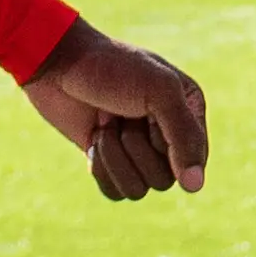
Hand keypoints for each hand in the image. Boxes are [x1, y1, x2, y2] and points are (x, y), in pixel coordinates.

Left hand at [19, 19, 211, 200]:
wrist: (59, 63)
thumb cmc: (112, 69)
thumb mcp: (159, 93)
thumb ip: (185, 138)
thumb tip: (195, 187)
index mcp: (188, 111)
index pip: (193, 159)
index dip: (167, 146)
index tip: (147, 118)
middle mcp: (167, 134)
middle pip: (165, 180)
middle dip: (135, 149)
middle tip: (120, 114)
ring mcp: (137, 151)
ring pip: (139, 190)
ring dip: (115, 158)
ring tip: (103, 125)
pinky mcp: (109, 162)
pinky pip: (115, 193)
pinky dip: (101, 169)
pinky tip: (93, 140)